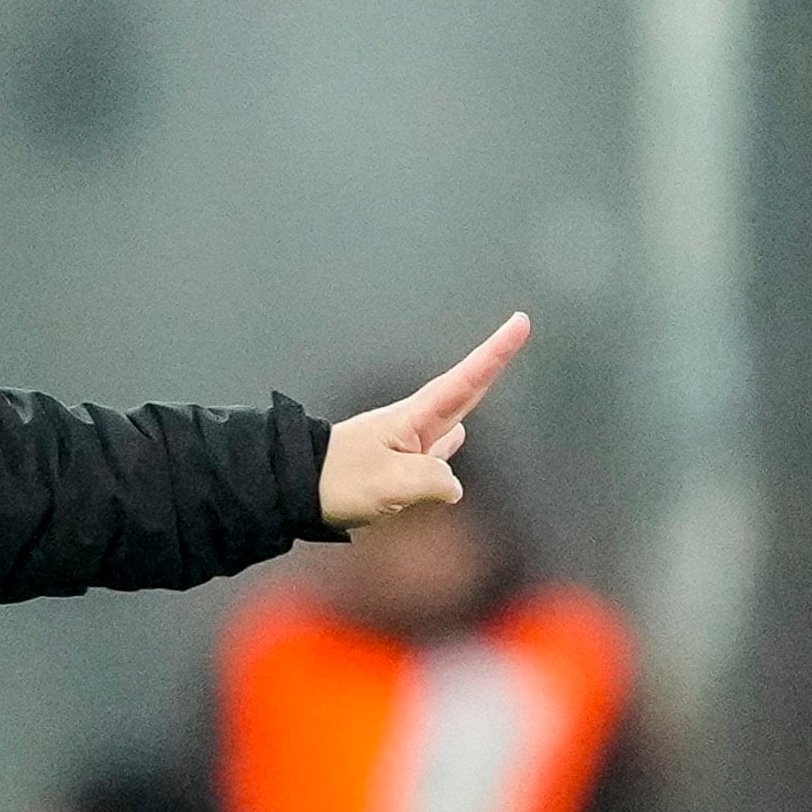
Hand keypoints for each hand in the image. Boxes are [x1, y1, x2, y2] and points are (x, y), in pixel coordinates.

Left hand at [316, 314, 530, 529]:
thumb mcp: (395, 483)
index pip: (465, 381)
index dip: (494, 353)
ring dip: (471, 397)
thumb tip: (451, 483)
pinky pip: (432, 451)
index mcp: (413, 420)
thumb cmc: (339, 481)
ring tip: (491, 372)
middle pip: (462, 390)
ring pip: (448, 420)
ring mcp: (403, 443)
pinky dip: (448, 445)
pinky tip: (455, 442)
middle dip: (490, 363)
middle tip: (516, 329)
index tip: (519, 323)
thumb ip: (435, 480)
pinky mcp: (393, 465)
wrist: (293, 489)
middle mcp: (411, 426)